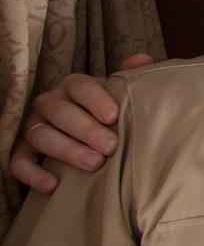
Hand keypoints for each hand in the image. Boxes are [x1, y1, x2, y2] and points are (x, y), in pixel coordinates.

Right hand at [9, 53, 152, 192]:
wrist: (85, 136)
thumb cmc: (106, 114)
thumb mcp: (119, 95)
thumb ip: (130, 78)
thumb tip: (142, 60)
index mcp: (73, 87)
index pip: (80, 86)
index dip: (96, 100)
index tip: (114, 117)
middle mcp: (49, 103)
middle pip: (61, 112)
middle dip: (86, 130)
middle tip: (110, 147)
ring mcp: (32, 126)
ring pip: (41, 135)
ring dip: (67, 151)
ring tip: (94, 164)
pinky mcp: (21, 150)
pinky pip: (19, 161)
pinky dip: (32, 174)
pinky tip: (53, 185)